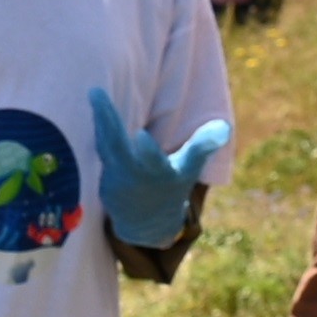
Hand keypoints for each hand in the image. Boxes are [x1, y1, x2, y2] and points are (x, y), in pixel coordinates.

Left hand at [87, 94, 222, 253]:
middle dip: (108, 121)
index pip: (154, 164)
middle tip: (96, 94)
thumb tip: (223, 126)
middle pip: (117, 148)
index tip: (141, 136)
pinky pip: (98, 148)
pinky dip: (96, 128)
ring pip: (104, 146)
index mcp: (158, 176)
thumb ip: (202, 148)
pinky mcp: (101, 175)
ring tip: (94, 92)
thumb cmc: (170, 189)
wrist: (145, 224)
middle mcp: (133, 176)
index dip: (148, 152)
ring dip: (99, 120)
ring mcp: (113, 177)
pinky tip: (94, 103)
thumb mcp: (189, 172)